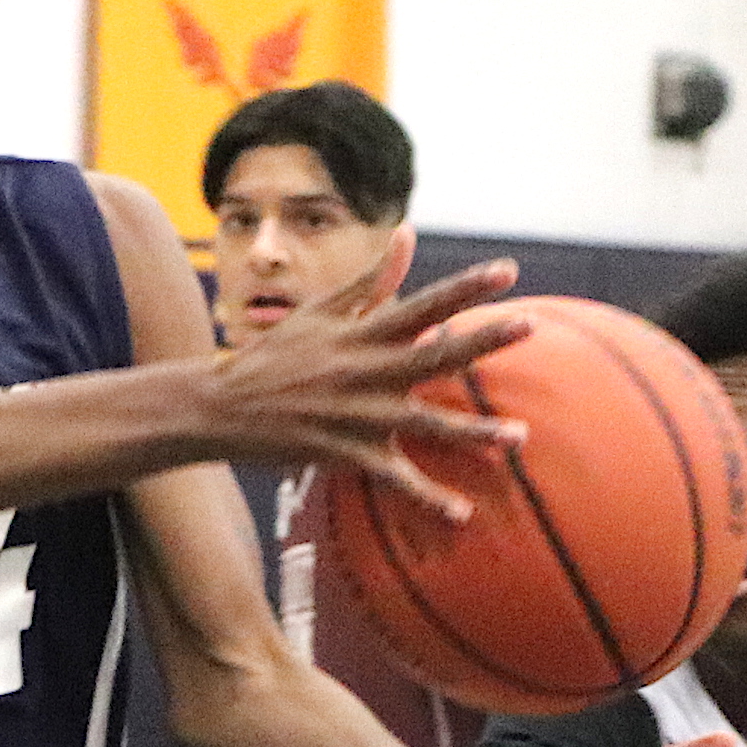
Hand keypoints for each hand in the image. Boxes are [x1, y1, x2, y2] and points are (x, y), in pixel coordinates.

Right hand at [205, 227, 534, 520]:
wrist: (220, 406)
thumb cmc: (274, 356)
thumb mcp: (321, 311)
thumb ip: (372, 278)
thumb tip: (409, 234)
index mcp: (358, 334)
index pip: (420, 304)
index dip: (464, 288)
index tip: (507, 270)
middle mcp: (362, 371)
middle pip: (432, 355)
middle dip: (481, 342)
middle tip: (527, 326)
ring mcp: (355, 415)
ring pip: (423, 424)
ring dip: (472, 432)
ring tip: (519, 436)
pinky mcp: (345, 453)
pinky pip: (393, 479)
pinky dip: (427, 498)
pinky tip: (461, 513)